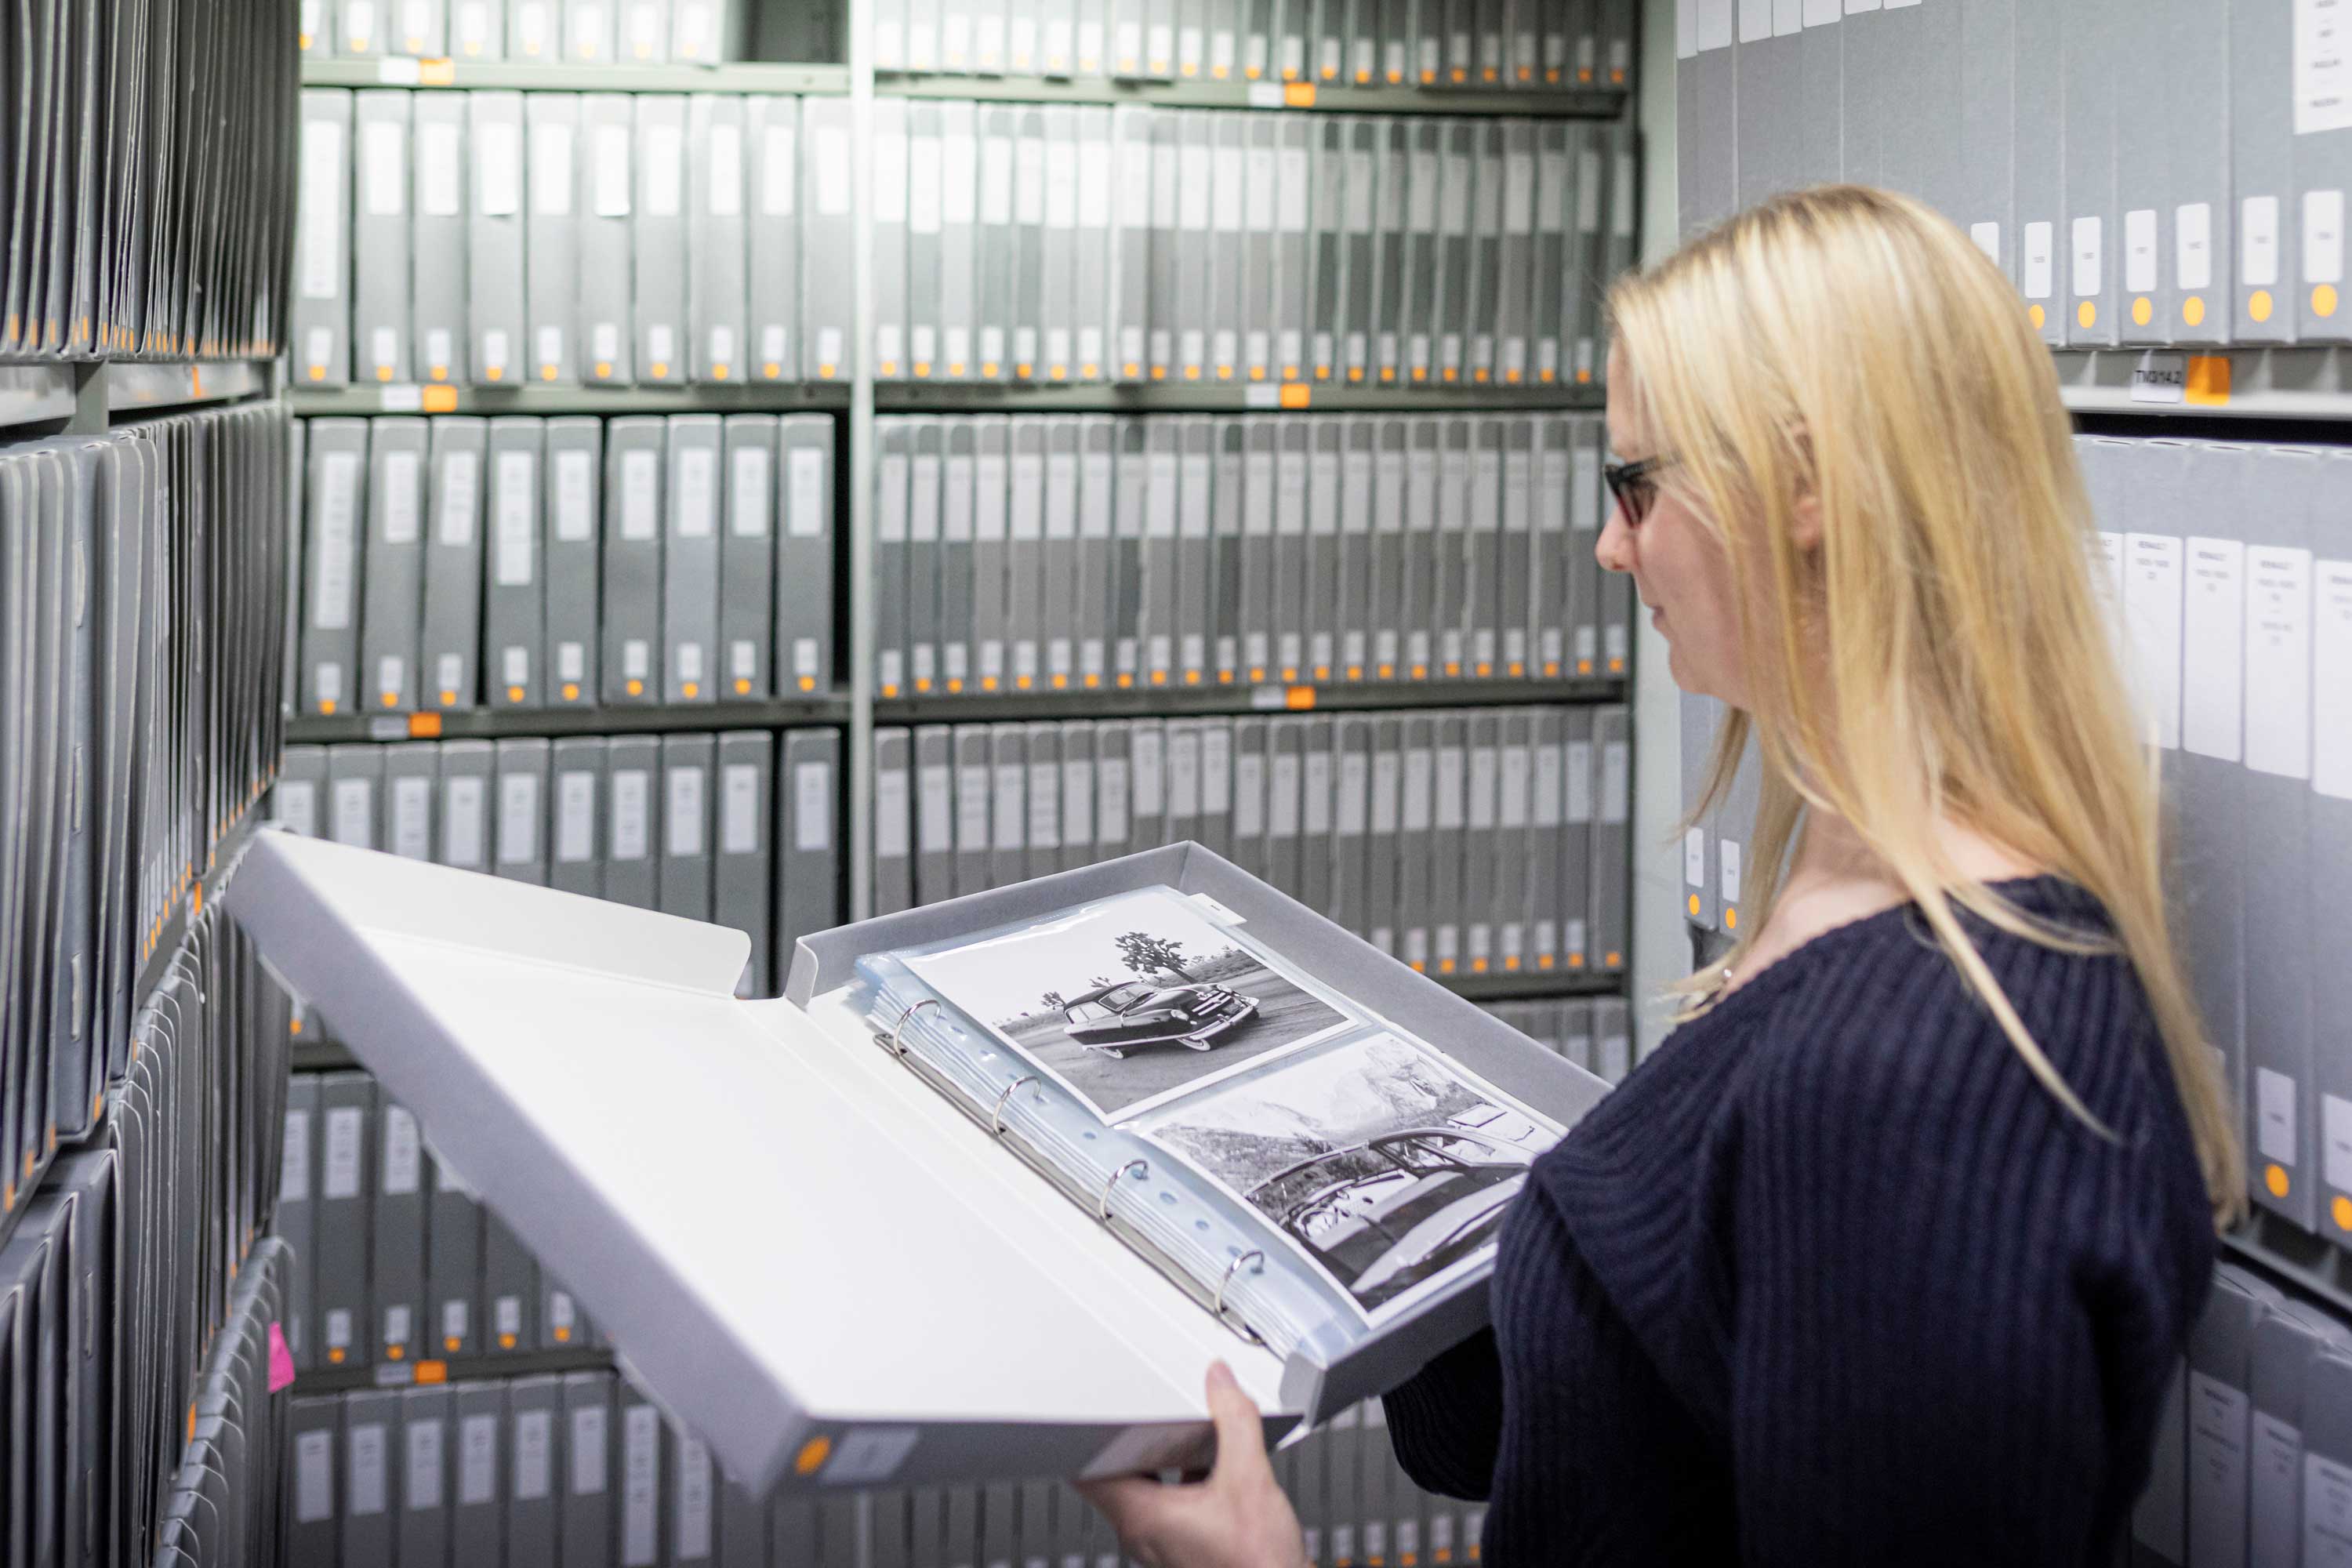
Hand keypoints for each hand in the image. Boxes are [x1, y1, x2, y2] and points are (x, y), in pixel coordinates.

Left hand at [1078, 1362, 1309, 1567]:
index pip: (1086, 1473)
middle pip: (1114, 1475)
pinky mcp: (1184, 1546)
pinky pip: (1168, 1503)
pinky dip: (1179, 1478)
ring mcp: (1163, 1542)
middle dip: (1125, 1439)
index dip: (1080, 1438)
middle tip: (1131, 1406)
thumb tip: (1219, 1383)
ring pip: (1143, 1490)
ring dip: (1155, 1458)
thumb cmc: (1257, 1564)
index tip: (1081, 1411)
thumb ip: (1234, 1422)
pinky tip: (1208, 1464)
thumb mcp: (1250, 1480)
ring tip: (1172, 1428)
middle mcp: (1144, 1533)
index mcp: (1143, 1517)